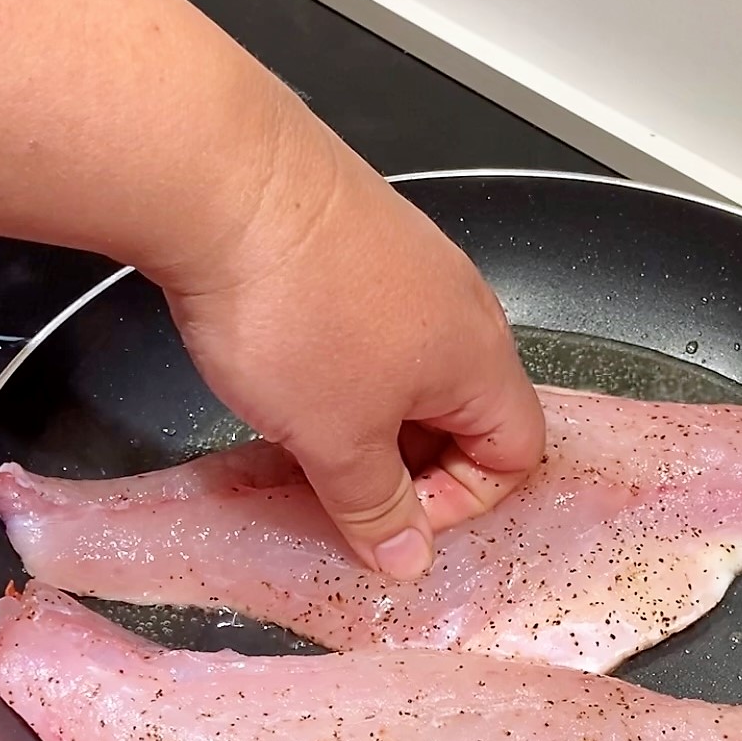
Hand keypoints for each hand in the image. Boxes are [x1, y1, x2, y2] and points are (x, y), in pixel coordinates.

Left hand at [160, 106, 545, 580]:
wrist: (225, 179)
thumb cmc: (297, 316)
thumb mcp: (337, 441)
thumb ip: (378, 509)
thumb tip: (409, 562)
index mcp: (483, 360)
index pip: (516, 454)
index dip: (462, 502)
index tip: (392, 512)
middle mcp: (465, 306)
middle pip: (470, 413)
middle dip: (414, 463)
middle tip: (345, 482)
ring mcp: (416, 264)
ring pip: (417, 370)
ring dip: (376, 417)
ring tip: (310, 429)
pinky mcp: (366, 240)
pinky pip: (379, 328)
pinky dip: (349, 367)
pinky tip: (291, 368)